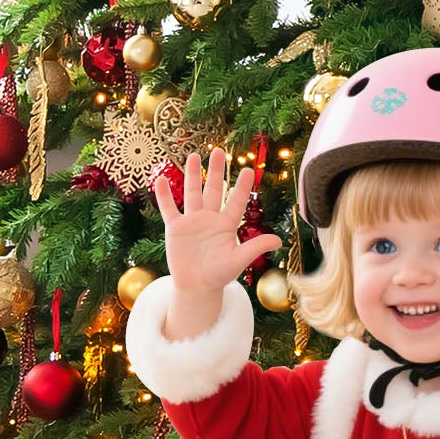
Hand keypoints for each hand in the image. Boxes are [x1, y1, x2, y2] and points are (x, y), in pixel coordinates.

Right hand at [151, 149, 283, 299]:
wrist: (197, 287)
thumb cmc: (219, 275)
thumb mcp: (239, 260)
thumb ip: (256, 247)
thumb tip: (278, 240)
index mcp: (226, 225)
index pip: (236, 201)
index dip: (242, 187)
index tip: (248, 170)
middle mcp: (210, 219)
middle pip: (213, 190)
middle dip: (216, 171)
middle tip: (219, 151)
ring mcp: (192, 221)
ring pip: (192, 192)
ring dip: (191, 175)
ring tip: (193, 155)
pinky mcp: (175, 228)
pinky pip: (169, 208)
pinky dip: (164, 195)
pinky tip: (161, 180)